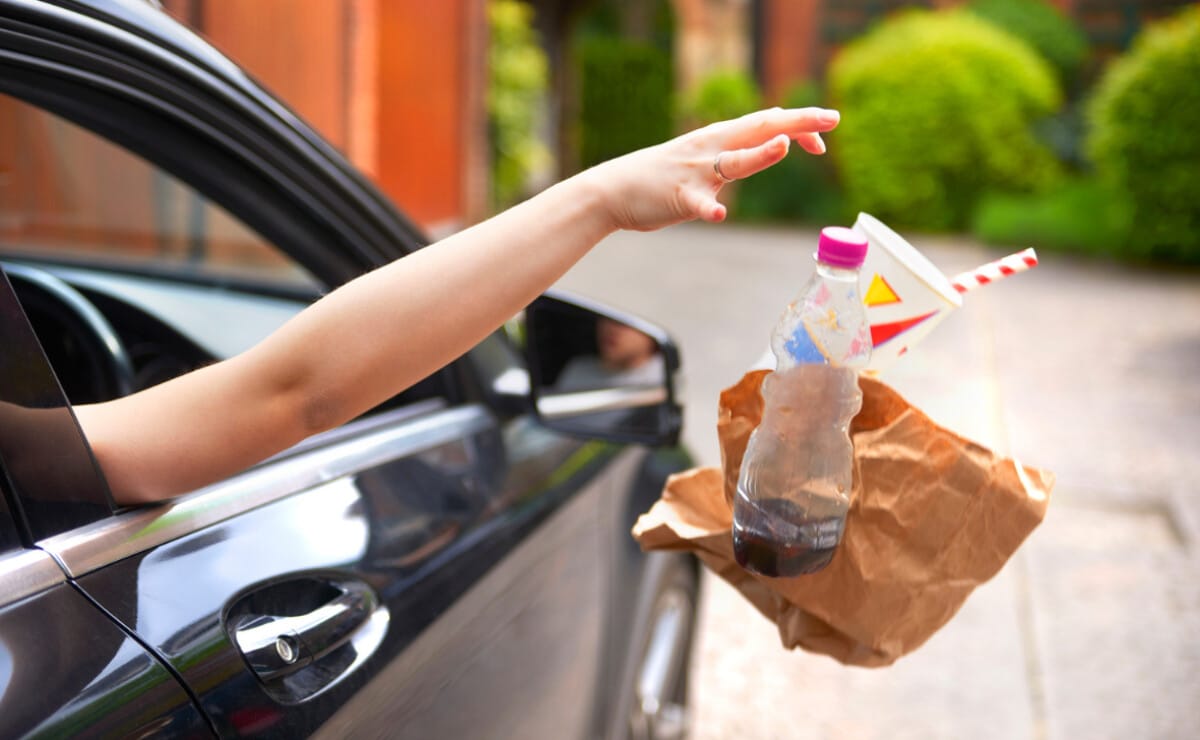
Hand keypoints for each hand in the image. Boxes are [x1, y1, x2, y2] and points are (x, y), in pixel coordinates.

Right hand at [586, 107, 840, 231]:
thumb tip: (773, 136)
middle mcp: (712, 147)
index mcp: (720, 138)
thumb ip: (738, 150)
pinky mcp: (679, 197)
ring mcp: (696, 172)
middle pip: (761, 129)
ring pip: (733, 161)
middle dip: (798, 122)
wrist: (613, 190)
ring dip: (759, 153)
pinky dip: (708, 208)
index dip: (800, 123)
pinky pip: (697, 203)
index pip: (768, 122)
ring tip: (784, 146)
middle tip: (833, 117)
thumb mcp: (706, 156)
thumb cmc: (663, 176)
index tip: (827, 130)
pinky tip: (718, 214)